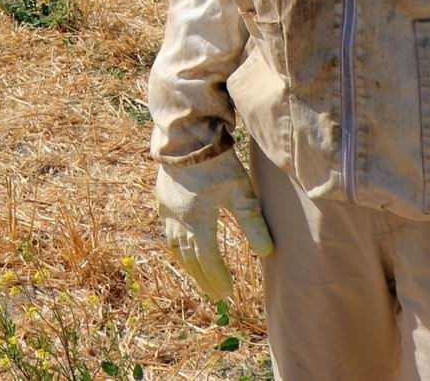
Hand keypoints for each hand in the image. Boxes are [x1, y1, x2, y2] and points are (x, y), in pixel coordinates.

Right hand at [155, 149, 274, 301]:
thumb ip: (252, 222)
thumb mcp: (241, 191)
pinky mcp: (162, 196)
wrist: (187, 135)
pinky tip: (179, 244)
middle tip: (214, 294)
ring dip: (186, 263)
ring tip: (196, 274)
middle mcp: (179, 220)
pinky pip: (166, 228)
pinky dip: (174, 243)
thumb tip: (267, 253)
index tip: (228, 292)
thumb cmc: (217, 162)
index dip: (218, 278)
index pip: (208, 260)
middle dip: (202, 278)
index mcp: (198, 222)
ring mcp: (167, 208)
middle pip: (190, 258)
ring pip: (174, 245)